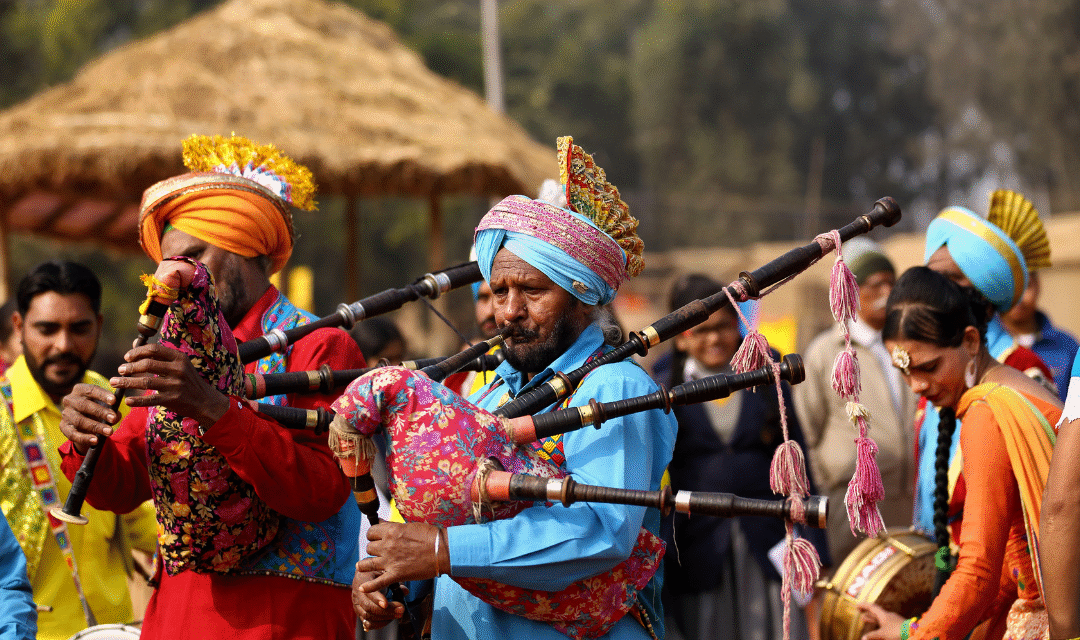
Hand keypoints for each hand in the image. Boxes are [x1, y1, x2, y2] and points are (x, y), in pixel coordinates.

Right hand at [60, 383, 121, 453]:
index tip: (114, 401)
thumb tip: (117, 415)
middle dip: (100, 412)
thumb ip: (112, 409)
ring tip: (109, 431)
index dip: (102, 395)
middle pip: (84, 405)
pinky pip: (72, 434)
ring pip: (79, 420)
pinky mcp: (63, 426)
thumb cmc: (97, 409)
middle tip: (113, 418)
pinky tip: (95, 441)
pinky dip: (84, 438)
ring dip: (96, 426)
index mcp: (80, 390)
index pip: (91, 390)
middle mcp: (70, 400)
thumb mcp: (105, 406)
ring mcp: (65, 413)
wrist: (85, 423)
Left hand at [110, 343, 229, 430]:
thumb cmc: (187, 380)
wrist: (204, 400)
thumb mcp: (178, 364)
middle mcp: (178, 370)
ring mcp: (176, 385)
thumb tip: (134, 344)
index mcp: (179, 358)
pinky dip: (137, 401)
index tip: (127, 357)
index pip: (154, 350)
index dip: (137, 352)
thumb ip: (157, 355)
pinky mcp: (173, 399)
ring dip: (127, 382)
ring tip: (115, 382)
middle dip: (130, 367)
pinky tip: (127, 401)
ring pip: (146, 382)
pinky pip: (151, 400)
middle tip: (120, 370)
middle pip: (148, 364)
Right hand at [351, 570, 403, 631]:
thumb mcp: (384, 572)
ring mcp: (357, 605)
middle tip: (401, 609)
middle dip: (385, 611)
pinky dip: (380, 624)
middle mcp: (357, 594)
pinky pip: (368, 623)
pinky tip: (390, 619)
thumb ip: (394, 580)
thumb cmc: (377, 573)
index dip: (376, 599)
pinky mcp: (360, 613)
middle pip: (368, 607)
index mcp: (361, 580)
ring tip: (399, 614)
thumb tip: (405, 591)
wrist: (365, 576)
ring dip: (385, 618)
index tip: (386, 604)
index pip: (367, 592)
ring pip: (368, 617)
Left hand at [355, 522, 447, 592]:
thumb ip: (392, 526)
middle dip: (373, 549)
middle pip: (369, 547)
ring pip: (368, 563)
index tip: (376, 538)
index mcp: (391, 531)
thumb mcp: (409, 525)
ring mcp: (390, 561)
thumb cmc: (430, 536)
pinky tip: (362, 588)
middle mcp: (387, 545)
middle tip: (379, 552)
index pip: (371, 532)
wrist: (442, 551)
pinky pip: (378, 582)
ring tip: (361, 566)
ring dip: (365, 565)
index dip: (373, 535)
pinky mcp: (396, 574)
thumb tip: (380, 521)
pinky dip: (369, 586)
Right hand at [857, 602, 905, 639]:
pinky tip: (880, 628)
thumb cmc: (896, 632)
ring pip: (881, 618)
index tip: (857, 606)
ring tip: (867, 621)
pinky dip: (880, 624)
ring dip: (873, 619)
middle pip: (876, 612)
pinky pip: (886, 623)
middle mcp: (888, 616)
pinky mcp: (898, 625)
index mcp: (883, 615)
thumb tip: (863, 638)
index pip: (871, 607)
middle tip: (860, 616)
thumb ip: (872, 636)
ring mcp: (894, 620)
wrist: (913, 633)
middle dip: (867, 614)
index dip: (863, 606)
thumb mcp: (882, 634)